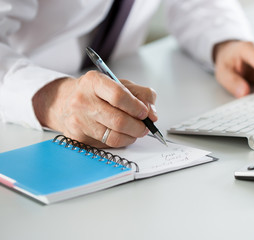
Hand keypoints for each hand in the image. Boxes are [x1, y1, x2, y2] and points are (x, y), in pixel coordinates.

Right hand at [32, 70, 156, 147]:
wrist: (65, 102)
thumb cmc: (96, 92)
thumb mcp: (119, 84)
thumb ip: (141, 94)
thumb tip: (152, 114)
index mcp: (94, 82)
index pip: (118, 96)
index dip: (136, 107)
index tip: (145, 112)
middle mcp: (82, 100)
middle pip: (118, 120)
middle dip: (138, 126)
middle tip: (145, 126)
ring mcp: (78, 120)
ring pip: (114, 136)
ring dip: (132, 136)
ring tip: (136, 131)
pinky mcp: (78, 137)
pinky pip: (107, 144)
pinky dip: (121, 141)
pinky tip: (124, 135)